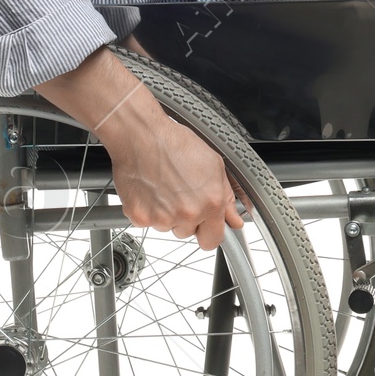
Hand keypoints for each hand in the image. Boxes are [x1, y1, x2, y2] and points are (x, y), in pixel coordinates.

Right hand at [105, 110, 246, 250]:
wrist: (141, 135)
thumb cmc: (174, 143)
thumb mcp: (213, 165)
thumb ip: (227, 197)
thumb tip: (234, 220)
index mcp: (210, 202)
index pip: (212, 240)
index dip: (208, 231)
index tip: (204, 224)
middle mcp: (188, 213)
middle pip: (187, 233)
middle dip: (185, 218)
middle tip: (178, 191)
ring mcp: (162, 218)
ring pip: (167, 227)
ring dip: (166, 214)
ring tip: (163, 186)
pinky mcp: (139, 217)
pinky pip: (146, 223)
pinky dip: (146, 210)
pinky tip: (149, 189)